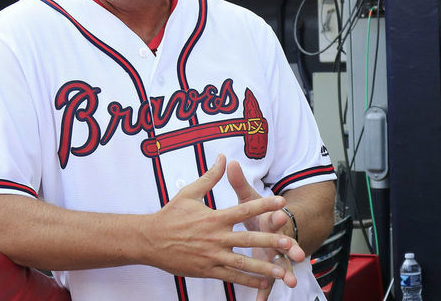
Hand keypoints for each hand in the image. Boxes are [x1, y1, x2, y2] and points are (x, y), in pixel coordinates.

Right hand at [144, 155, 303, 289]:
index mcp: (213, 218)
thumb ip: (210, 177)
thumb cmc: (170, 215)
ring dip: (265, 268)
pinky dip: (248, 280)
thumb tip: (222, 158)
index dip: (263, 205)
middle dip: (270, 241)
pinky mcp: (207, 270)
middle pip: (248, 239)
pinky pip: (231, 277)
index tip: (280, 202)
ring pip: (243, 264)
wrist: (150, 240)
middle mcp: (215, 237)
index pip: (243, 210)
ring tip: (283, 271)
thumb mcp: (189, 193)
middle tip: (290, 243)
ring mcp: (212, 256)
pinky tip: (263, 283)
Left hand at [227, 160, 302, 299]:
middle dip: (291, 246)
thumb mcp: (250, 197)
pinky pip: (267, 280)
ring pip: (282, 263)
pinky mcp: (270, 266)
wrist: (280, 226)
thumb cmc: (261, 212)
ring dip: (286, 271)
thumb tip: (228, 162)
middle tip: (297, 252)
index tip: (281, 212)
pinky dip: (265, 290)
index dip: (277, 213)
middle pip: (284, 241)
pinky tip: (261, 300)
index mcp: (269, 219)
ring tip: (291, 281)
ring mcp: (275, 253)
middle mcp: (275, 236)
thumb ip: (238, 182)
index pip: (274, 215)